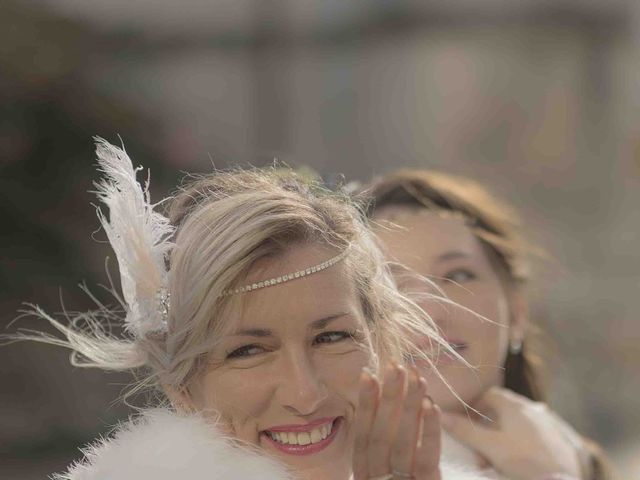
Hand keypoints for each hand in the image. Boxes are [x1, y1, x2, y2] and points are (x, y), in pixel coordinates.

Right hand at [353, 365, 441, 479]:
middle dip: (389, 397)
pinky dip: (430, 432)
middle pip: (381, 435)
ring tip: (417, 379)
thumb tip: (390, 397)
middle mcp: (376, 477)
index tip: (367, 373)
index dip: (365, 403)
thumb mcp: (385, 470)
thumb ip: (386, 443)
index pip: (363, 434)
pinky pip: (427, 460)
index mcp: (365, 470)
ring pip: (402, 443)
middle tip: (395, 366)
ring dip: (409, 407)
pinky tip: (432, 407)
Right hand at [441, 387, 583, 479]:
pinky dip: (521, 441)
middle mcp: (531, 408)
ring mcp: (547, 422)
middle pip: (503, 409)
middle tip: (480, 445)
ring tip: (498, 455)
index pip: (490, 394)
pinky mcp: (557, 437)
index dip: (475, 406)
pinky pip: (533, 433)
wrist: (562, 479)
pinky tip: (520, 457)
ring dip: (504, 435)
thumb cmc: (524, 459)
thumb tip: (442, 416)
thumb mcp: (490, 446)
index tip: (467, 422)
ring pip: (518, 422)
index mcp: (514, 405)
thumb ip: (466, 431)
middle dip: (489, 425)